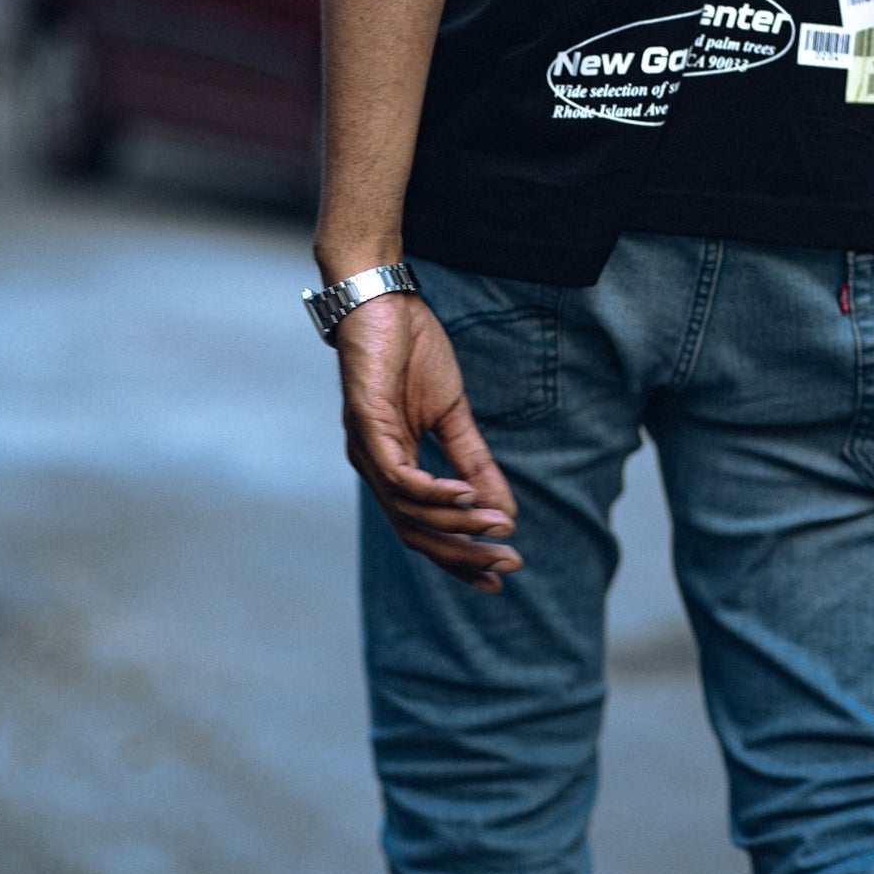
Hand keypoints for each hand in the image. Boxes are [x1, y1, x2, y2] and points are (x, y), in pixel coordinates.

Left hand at [334, 295, 520, 591]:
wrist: (383, 298)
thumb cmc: (412, 351)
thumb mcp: (452, 413)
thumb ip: (475, 461)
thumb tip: (505, 510)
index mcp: (391, 466)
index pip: (423, 529)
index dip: (459, 557)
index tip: (499, 575)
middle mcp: (373, 467)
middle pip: (414, 532)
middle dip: (461, 555)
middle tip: (508, 564)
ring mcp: (365, 447)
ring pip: (407, 510)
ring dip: (455, 524)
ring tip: (496, 528)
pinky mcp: (365, 423)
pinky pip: (398, 475)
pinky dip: (433, 491)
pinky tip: (466, 496)